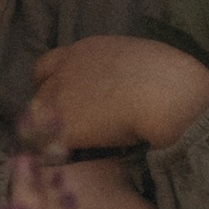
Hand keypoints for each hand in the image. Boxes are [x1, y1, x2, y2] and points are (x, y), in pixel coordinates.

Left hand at [34, 32, 208, 151]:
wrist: (168, 95)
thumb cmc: (171, 78)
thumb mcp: (143, 61)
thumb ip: (125, 69)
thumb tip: (131, 86)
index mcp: (89, 48)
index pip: (53, 62)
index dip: (58, 80)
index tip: (70, 98)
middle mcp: (68, 66)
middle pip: (39, 83)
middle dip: (46, 100)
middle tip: (64, 122)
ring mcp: (61, 93)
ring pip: (38, 115)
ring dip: (51, 128)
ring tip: (71, 146)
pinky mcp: (62, 123)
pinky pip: (47, 143)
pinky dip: (56, 152)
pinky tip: (74, 160)